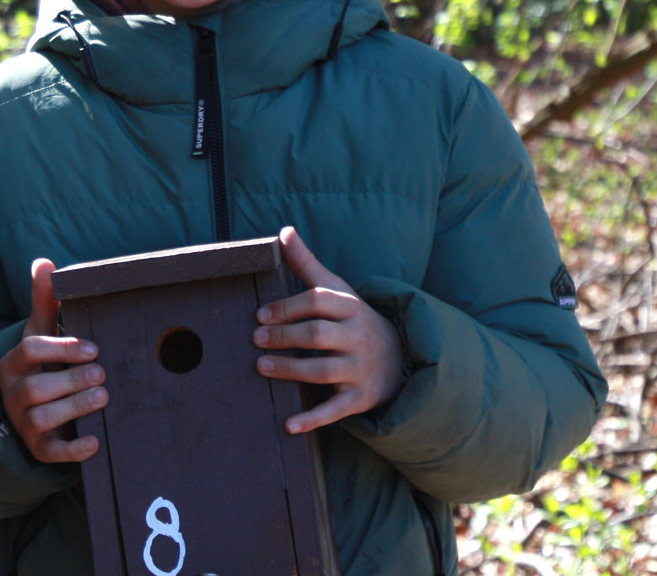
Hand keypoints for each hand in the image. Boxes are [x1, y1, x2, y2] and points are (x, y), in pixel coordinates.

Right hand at [0, 258, 105, 462]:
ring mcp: (23, 423)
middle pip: (36, 388)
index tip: (92, 347)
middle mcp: (12, 393)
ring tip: (104, 397)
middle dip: (72, 380)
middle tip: (103, 373)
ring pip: (42, 418)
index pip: (30, 350)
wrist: (32, 409)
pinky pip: (51, 453)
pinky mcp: (38, 449)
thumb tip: (44, 262)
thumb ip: (44, 301)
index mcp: (13, 362)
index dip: (61, 348)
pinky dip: (73, 450)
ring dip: (75, 407)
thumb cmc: (42, 364)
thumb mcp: (40, 333)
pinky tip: (95, 441)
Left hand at [252, 227, 403, 434]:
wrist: (401, 356)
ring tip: (260, 367)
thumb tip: (284, 230)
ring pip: (323, 371)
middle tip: (255, 339)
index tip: (260, 315)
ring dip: (290, 370)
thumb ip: (307, 264)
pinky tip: (288, 425)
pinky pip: (335, 410)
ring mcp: (361, 369)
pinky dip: (312, 419)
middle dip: (284, 337)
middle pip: (318, 336)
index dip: (287, 307)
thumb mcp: (337, 289)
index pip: (318, 302)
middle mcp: (358, 337)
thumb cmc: (354, 319)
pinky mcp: (362, 398)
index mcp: (351, 308)